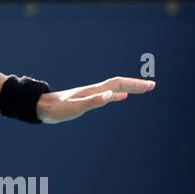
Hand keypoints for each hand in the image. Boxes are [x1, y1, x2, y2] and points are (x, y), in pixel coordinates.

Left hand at [36, 77, 154, 123]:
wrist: (42, 107)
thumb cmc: (57, 109)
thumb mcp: (76, 107)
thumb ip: (94, 101)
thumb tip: (112, 95)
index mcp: (94, 91)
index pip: (118, 84)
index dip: (134, 84)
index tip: (150, 86)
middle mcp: (94, 90)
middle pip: (119, 83)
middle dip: (136, 84)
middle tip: (152, 86)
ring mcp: (91, 94)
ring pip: (115, 88)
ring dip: (129, 88)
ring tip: (142, 89)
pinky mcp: (87, 99)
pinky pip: (107, 94)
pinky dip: (117, 94)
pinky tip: (121, 97)